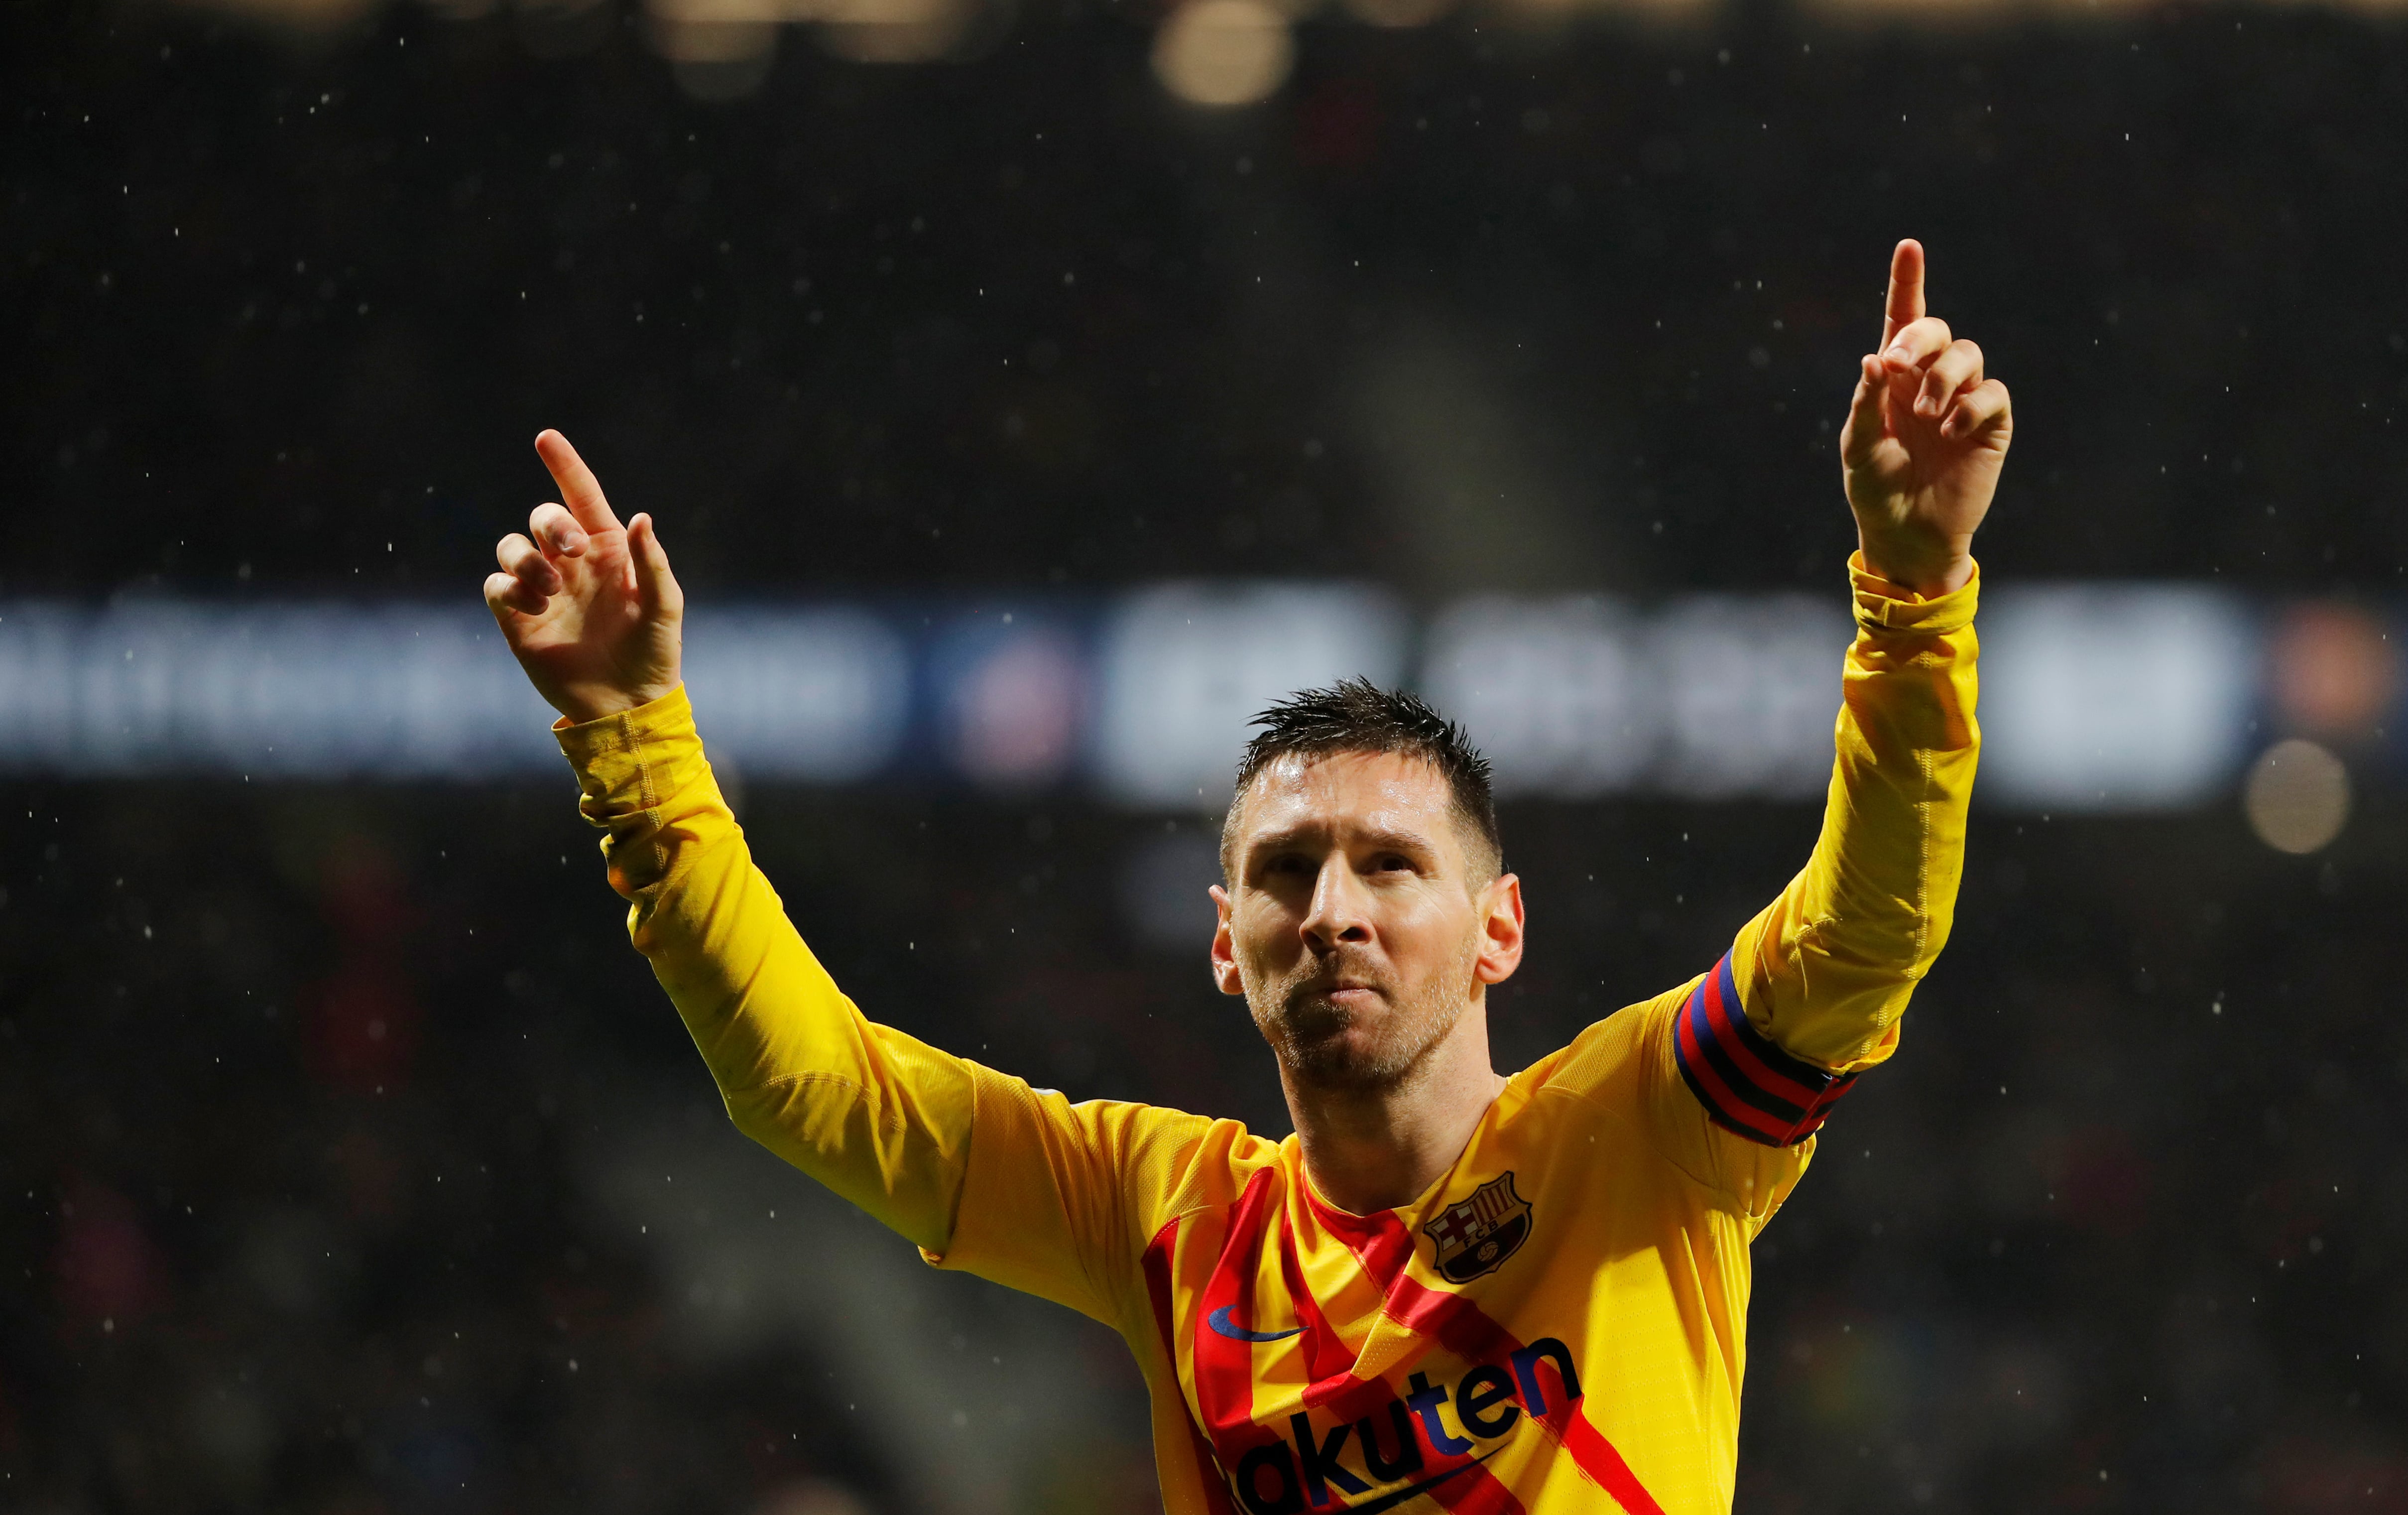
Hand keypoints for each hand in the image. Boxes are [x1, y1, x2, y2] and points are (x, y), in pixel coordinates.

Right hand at [482, 430, 684, 723]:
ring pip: (511, 546)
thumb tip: (641, 517)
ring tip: (551, 591)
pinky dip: (509, 588)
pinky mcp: (518, 617)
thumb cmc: (654, 653)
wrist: (627, 704)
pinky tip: (536, 609)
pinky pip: (496, 585)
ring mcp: (543, 588)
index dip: (565, 466)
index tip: (546, 437)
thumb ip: (652, 561)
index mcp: (608, 551)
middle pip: (543, 517)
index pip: (582, 497)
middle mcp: (572, 564)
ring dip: (526, 560)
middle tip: (569, 551)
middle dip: (550, 523)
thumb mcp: (664, 606)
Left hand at [1840, 240, 2012, 595]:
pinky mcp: (1991, 424)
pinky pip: (1992, 394)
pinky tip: (1950, 432)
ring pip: (1968, 355)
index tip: (1908, 247)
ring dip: (1944, 377)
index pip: (1903, 320)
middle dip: (1920, 337)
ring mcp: (1963, 400)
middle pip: (1937, 329)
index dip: (1907, 282)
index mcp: (1894, 378)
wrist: (1906, 533)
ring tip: (1926, 415)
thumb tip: (1876, 359)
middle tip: (1898, 366)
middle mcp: (1931, 380)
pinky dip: (1971, 407)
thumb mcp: (1858, 447)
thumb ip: (1865, 403)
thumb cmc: (1876, 490)